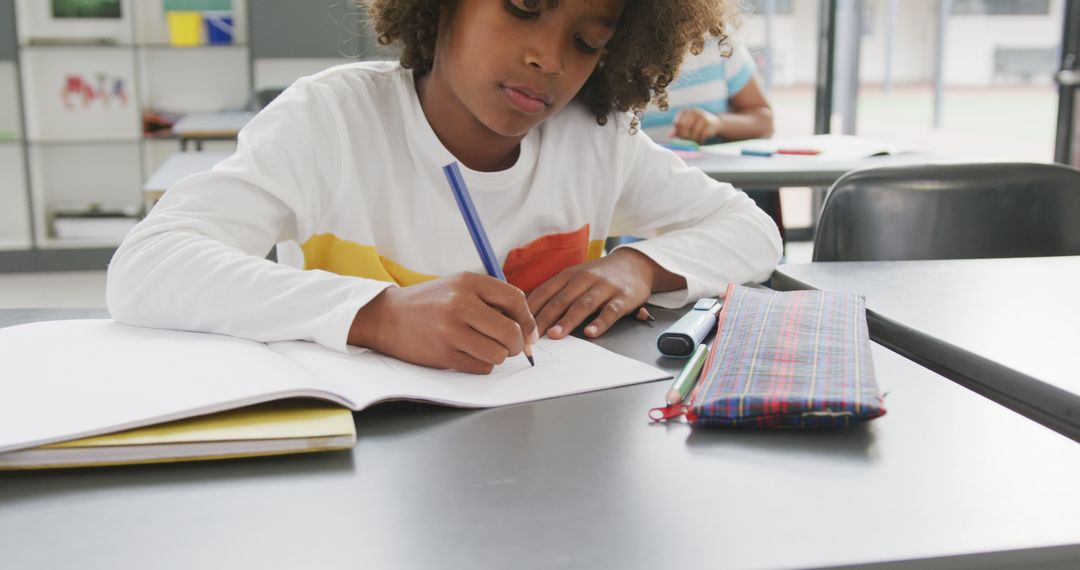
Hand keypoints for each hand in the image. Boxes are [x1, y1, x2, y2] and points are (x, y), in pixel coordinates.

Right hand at [347, 272, 537, 374]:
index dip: (528, 320)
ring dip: (498, 356)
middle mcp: (461, 303)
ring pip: (499, 353)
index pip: (516, 300)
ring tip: (484, 349)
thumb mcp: (458, 286)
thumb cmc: (428, 303)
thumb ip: (491, 299)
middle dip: (518, 344)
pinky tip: (469, 355)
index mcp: (469, 282)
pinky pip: (481, 367)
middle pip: (512, 332)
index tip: (530, 333)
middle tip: (511, 347)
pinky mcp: (443, 354)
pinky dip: (482, 365)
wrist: (386, 317)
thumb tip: (526, 327)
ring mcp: (451, 330)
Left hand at [527, 248, 657, 339]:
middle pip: (560, 300)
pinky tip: (590, 333)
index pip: (544, 292)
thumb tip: (527, 316)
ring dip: (567, 320)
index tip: (519, 328)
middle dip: (544, 319)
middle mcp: (584, 278)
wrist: (635, 264)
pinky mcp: (623, 297)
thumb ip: (556, 294)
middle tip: (532, 336)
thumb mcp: (575, 278)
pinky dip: (600, 323)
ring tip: (555, 334)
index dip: (530, 310)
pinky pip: (610, 311)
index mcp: (568, 275)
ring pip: (583, 304)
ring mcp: (604, 287)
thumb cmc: (598, 276)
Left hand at [670, 108, 721, 143]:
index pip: (677, 123)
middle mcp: (694, 112)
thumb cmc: (696, 126)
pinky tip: (701, 140)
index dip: (678, 132)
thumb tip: (670, 135)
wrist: (715, 124)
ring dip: (693, 140)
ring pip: (693, 133)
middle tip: (687, 141)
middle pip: (684, 127)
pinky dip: (700, 140)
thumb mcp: (686, 126)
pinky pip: (702, 136)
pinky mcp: (710, 123)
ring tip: (695, 140)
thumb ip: (677, 130)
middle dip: (685, 136)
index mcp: (685, 112)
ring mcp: (703, 116)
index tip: (681, 137)